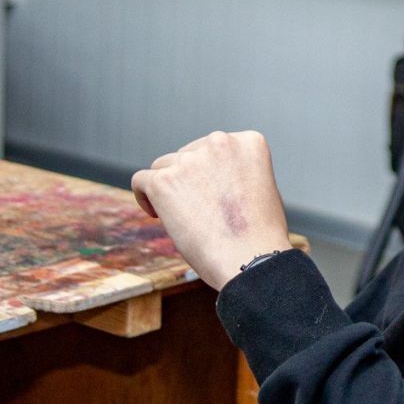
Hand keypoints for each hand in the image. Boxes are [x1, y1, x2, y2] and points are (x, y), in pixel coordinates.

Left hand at [131, 131, 292, 289]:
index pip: (215, 147)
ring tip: (184, 219)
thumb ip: (237, 173)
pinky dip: (145, 197)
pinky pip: (141, 180)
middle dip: (190, 180)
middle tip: (200, 212)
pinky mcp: (163, 181)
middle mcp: (219, 142)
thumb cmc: (260, 236)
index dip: (211, 173)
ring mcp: (189, 161)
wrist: (250, 260)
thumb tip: (208, 176)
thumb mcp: (262, 189)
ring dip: (170, 189)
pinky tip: (157, 214)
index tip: (213, 195)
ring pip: (164, 167)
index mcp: (248, 142)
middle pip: (188, 155)